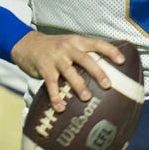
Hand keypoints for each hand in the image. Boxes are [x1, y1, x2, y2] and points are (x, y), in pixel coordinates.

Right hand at [11, 31, 125, 112]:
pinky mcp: (44, 68)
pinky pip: (51, 84)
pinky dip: (56, 97)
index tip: (122, 61)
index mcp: (77, 42)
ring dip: (78, 85)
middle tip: (107, 84)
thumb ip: (83, 53)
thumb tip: (104, 69)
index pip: (97, 43)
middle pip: (85, 59)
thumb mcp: (69, 43)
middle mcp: (68, 48)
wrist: (27, 44)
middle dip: (97, 72)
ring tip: (86, 98)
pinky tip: (61, 107)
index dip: (110, 51)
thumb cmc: (53, 47)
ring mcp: (56, 58)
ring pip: (69, 72)